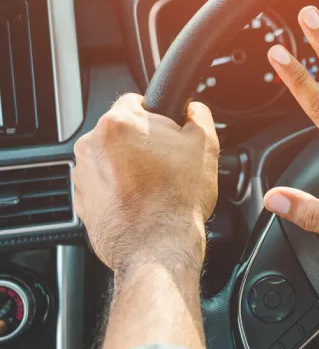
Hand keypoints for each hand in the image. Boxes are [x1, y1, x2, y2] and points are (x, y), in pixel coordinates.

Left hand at [73, 94, 219, 274]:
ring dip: (130, 167)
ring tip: (155, 187)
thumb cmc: (178, 199)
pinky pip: (103, 185)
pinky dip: (119, 190)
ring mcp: (82, 175)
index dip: (158, 117)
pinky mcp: (81, 201)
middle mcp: (92, 145)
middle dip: (143, 144)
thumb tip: (192, 109)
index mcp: (119, 124)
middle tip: (167, 164)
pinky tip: (141, 202)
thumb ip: (198, 115)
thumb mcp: (205, 145)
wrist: (158, 247)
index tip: (168, 134)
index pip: (136, 101)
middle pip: (122, 132)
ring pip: (111, 159)